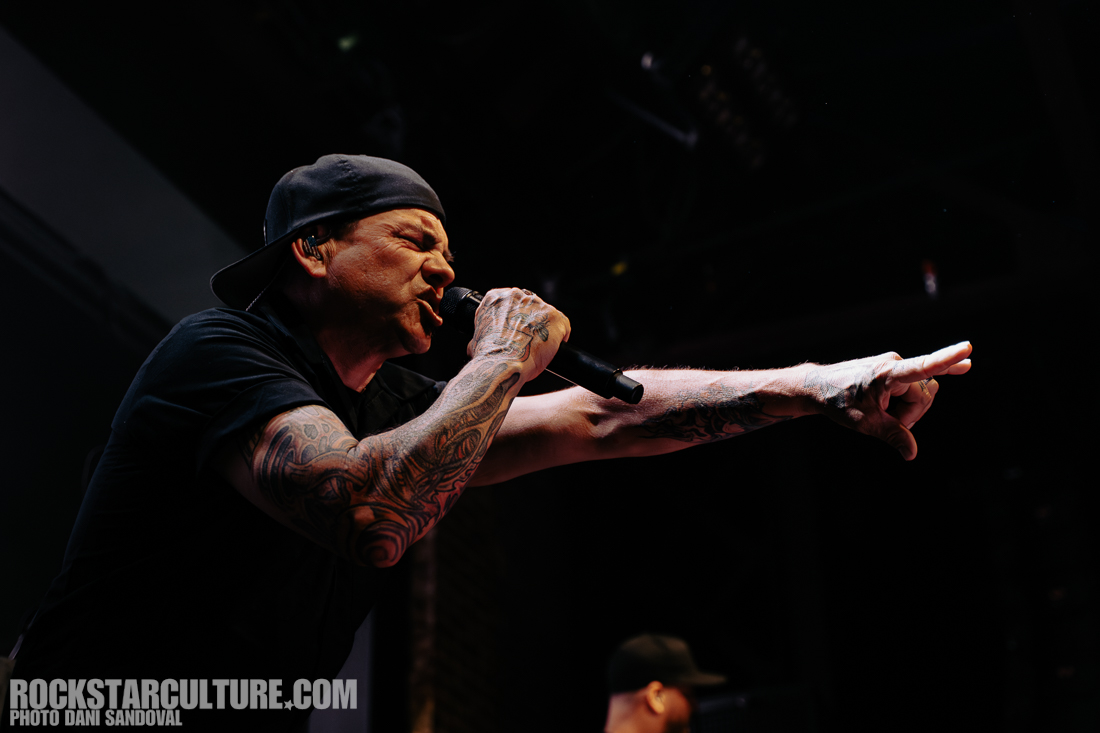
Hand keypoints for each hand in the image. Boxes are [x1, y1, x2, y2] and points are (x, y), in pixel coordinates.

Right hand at [467, 288, 570, 381]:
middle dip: (530, 322)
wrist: (502, 364)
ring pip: (546, 316)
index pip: (511, 302)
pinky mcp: (556, 317)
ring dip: (544, 330)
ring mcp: (538, 305)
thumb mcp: (476, 340)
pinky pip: (563, 327)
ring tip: (538, 347)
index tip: (516, 330)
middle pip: (530, 306)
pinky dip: (560, 338)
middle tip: (528, 340)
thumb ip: (483, 334)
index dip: (515, 318)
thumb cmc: (489, 355)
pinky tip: (552, 350)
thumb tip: (478, 345)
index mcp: (495, 298)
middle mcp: (517, 295)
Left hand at [801, 341, 971, 459]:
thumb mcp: (865, 423)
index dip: (947, 359)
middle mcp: (894, 364)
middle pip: (925, 394)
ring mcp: (895, 366)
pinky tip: (964, 366)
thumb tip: (911, 453)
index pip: (922, 367)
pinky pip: (922, 374)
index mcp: (887, 374)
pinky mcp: (894, 370)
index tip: (968, 348)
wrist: (818, 388)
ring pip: (921, 392)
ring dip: (910, 408)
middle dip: (913, 413)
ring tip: (886, 413)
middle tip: (889, 422)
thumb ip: (892, 435)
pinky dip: (940, 372)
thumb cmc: (838, 402)